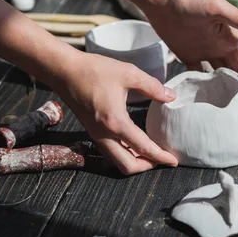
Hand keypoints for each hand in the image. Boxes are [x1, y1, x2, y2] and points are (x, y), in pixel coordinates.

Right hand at [54, 52, 177, 174]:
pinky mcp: (91, 131)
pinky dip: (125, 154)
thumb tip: (171, 96)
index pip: (143, 148)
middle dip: (147, 166)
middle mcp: (104, 134)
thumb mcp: (128, 73)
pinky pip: (110, 151)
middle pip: (127, 166)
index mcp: (115, 122)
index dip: (161, 157)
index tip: (174, 161)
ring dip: (135, 162)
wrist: (64, 71)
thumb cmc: (94, 70)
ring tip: (151, 153)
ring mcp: (95, 135)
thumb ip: (152, 86)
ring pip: (117, 161)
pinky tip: (134, 143)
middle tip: (162, 158)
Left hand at [145, 0, 237, 98]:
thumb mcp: (217, 8)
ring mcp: (205, 52)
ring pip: (219, 76)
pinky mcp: (188, 55)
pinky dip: (202, 86)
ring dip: (224, 90)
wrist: (162, 0)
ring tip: (227, 110)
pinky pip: (198, 75)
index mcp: (231, 38)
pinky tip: (202, 100)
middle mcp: (221, 46)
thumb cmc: (190, 1)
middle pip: (237, 73)